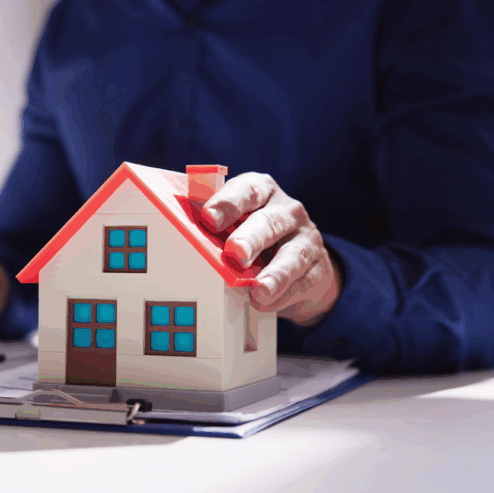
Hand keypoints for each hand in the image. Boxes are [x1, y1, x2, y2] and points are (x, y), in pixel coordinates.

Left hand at [201, 173, 341, 325]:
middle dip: (251, 238)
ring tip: (259, 289)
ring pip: (293, 255)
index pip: (247, 190)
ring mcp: (306, 240)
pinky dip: (284, 295)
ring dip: (275, 273)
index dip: (228, 203)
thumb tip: (177, 227)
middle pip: (270, 223)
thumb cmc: (255, 235)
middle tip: (235, 253)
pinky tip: (267, 302)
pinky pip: (302, 282)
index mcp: (262, 192)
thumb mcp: (236, 222)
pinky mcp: (316, 270)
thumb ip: (213, 222)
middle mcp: (287, 212)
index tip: (209, 218)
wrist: (300, 262)